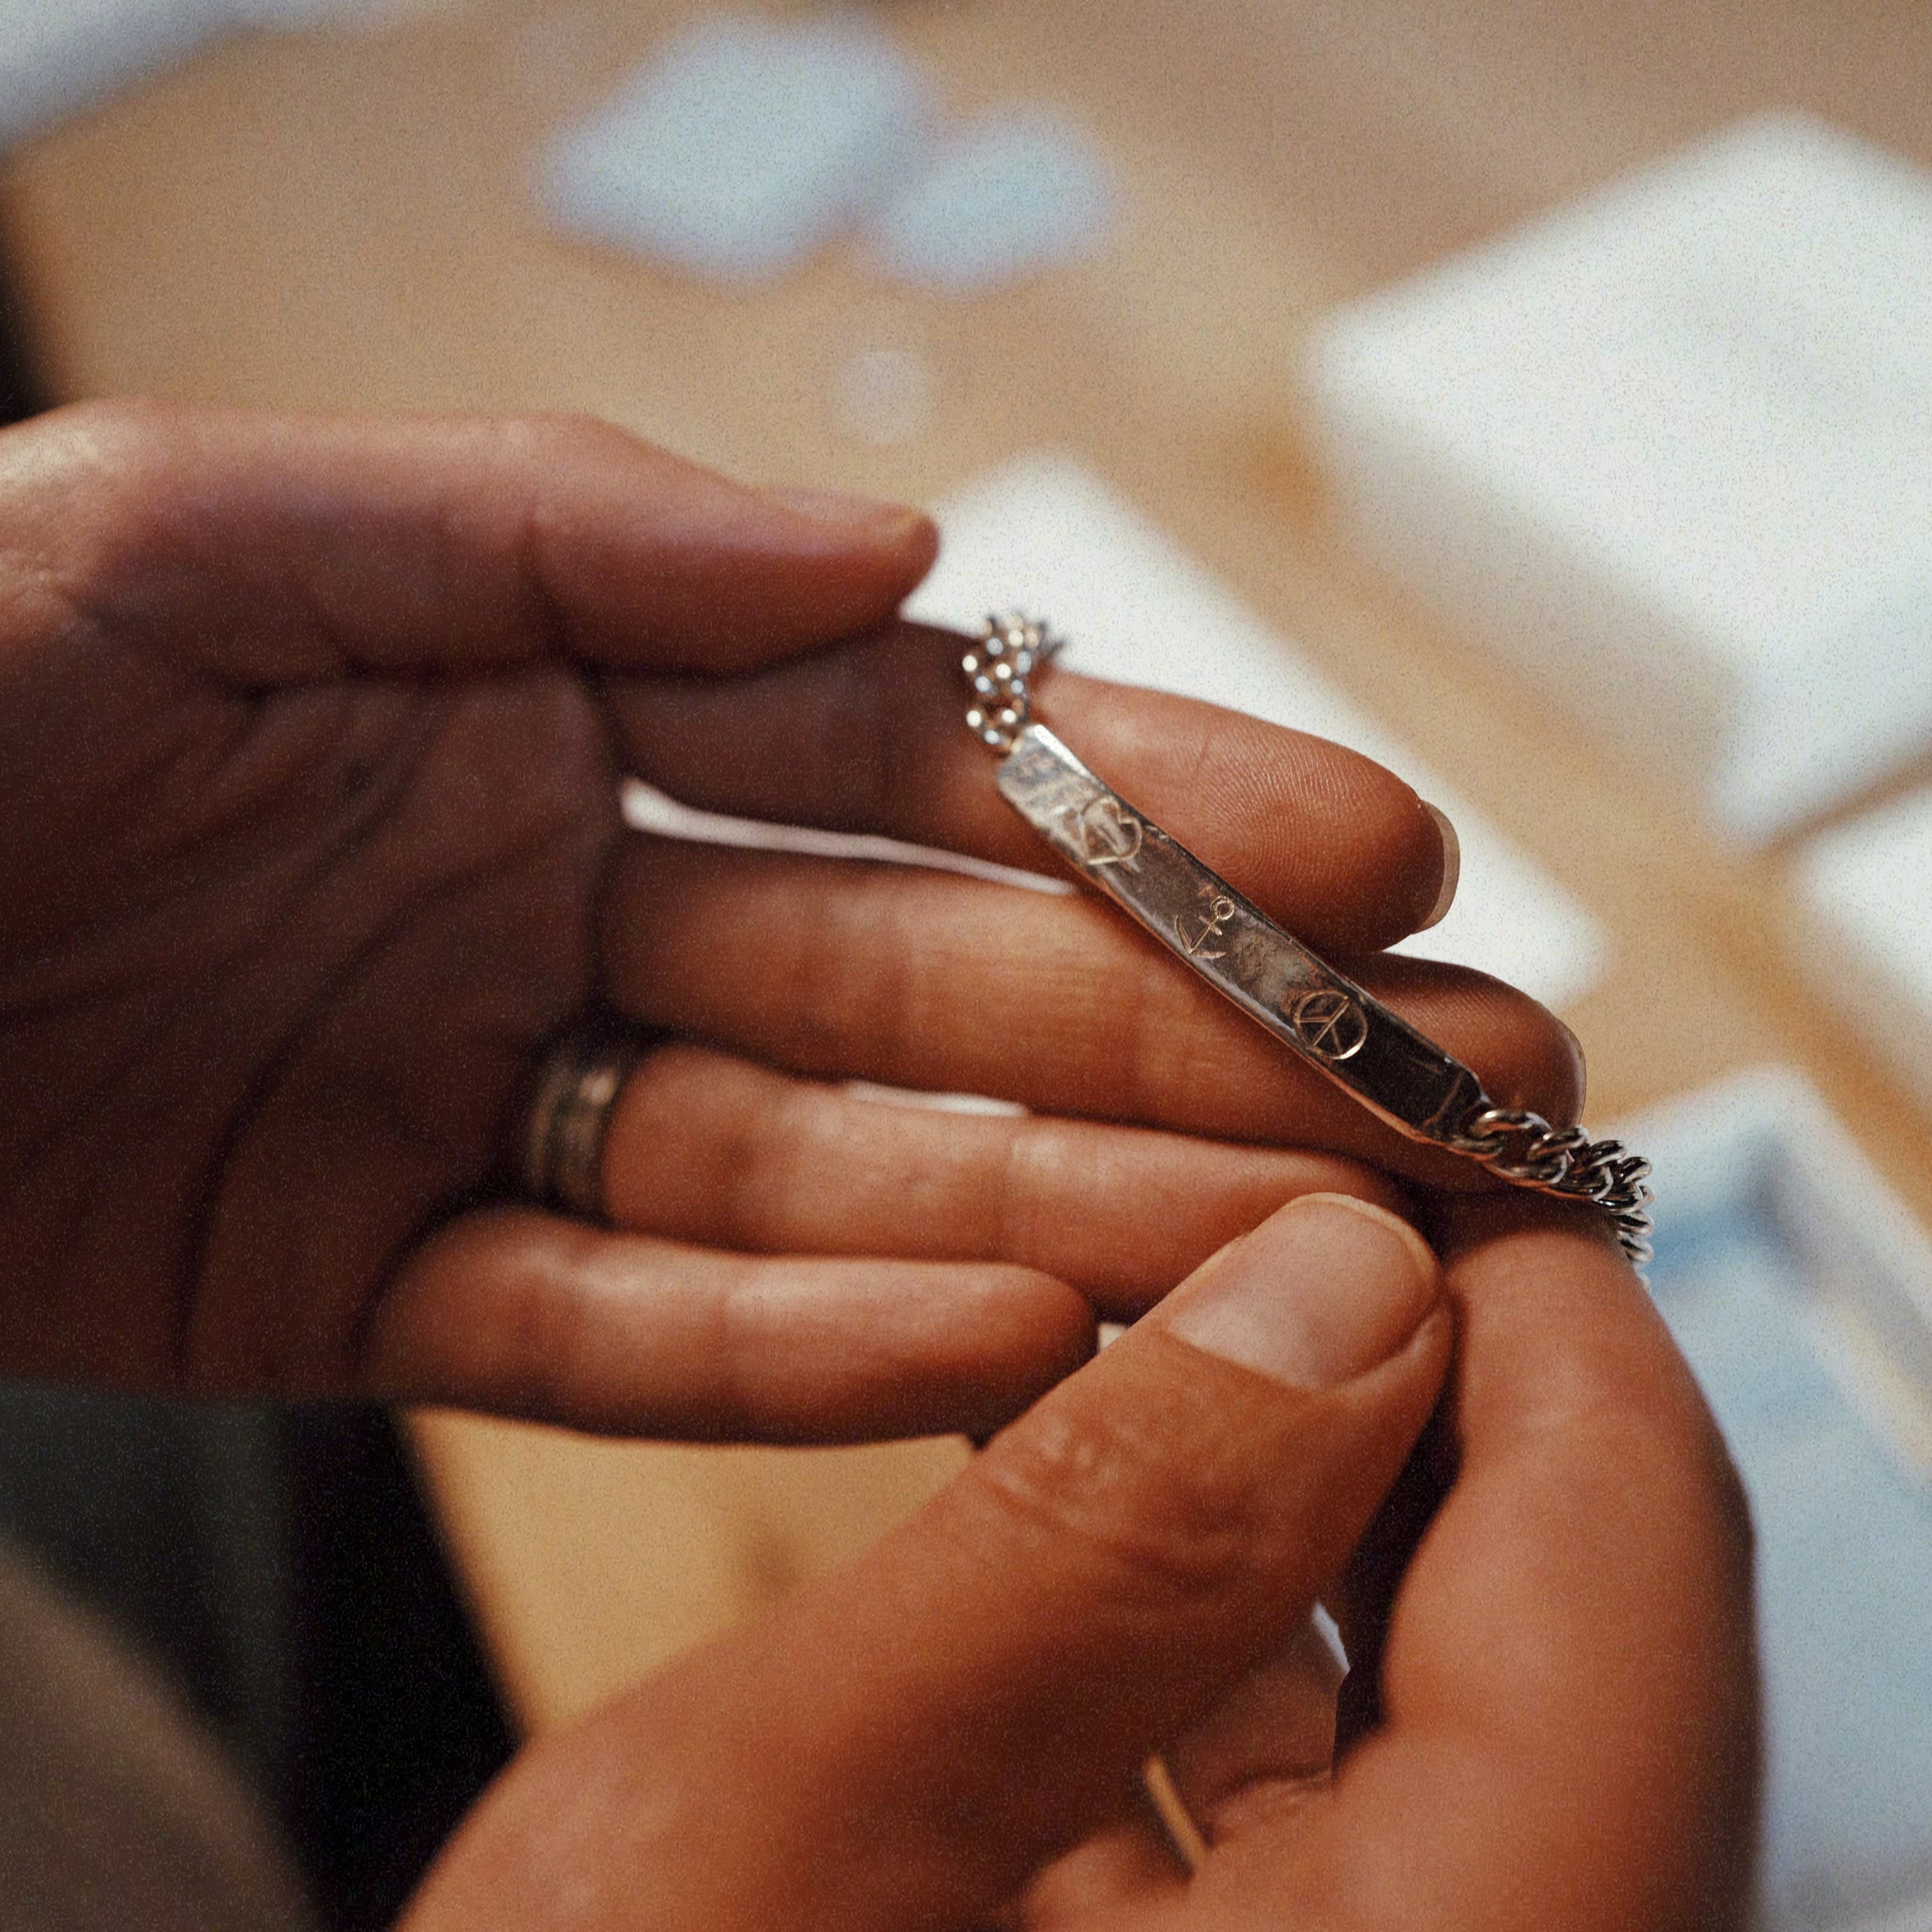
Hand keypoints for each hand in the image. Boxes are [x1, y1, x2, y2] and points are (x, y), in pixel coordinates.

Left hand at [0, 402, 1576, 1438]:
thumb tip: (900, 546)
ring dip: (1054, 1210)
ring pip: (817, 1173)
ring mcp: (477, 1102)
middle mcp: (548, 894)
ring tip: (1281, 1250)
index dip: (1145, 805)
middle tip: (1427, 1090)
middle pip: (915, 984)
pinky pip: (616, 1327)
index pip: (908, 752)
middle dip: (1183, 1033)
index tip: (1369, 856)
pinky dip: (804, 1344)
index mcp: (538, 690)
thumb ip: (561, 520)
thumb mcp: (199, 521)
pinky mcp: (367, 1290)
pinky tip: (1013, 1341)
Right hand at [405, 1195, 1757, 1931]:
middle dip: (1435, 1401)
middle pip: (1576, 1668)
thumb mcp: (756, 1837)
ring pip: (1454, 1737)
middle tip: (1300, 1206)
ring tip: (1194, 1309)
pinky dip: (1237, 1641)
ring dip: (1326, 1504)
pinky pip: (1330, 1828)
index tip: (1444, 1159)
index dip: (1562, 1331)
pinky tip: (1109, 1491)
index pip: (1632, 1612)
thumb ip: (1075, 1550)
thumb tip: (1340, 1278)